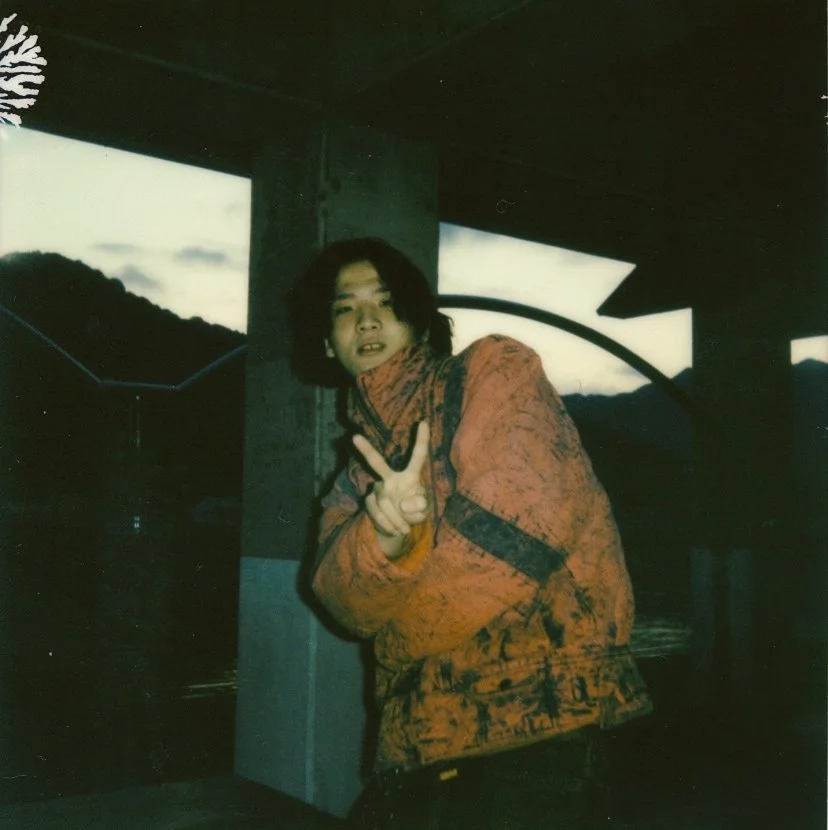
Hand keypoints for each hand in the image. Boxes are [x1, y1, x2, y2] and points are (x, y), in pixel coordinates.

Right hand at [353, 422, 430, 546]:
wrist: (398, 528)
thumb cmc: (415, 512)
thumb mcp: (424, 511)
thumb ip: (421, 505)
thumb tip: (405, 502)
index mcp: (411, 475)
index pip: (418, 456)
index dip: (422, 440)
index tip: (424, 422)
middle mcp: (391, 477)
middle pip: (376, 463)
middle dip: (366, 450)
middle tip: (354, 437)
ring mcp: (378, 489)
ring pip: (384, 501)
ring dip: (397, 520)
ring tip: (404, 527)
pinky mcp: (369, 500)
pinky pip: (377, 512)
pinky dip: (389, 524)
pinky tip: (395, 529)